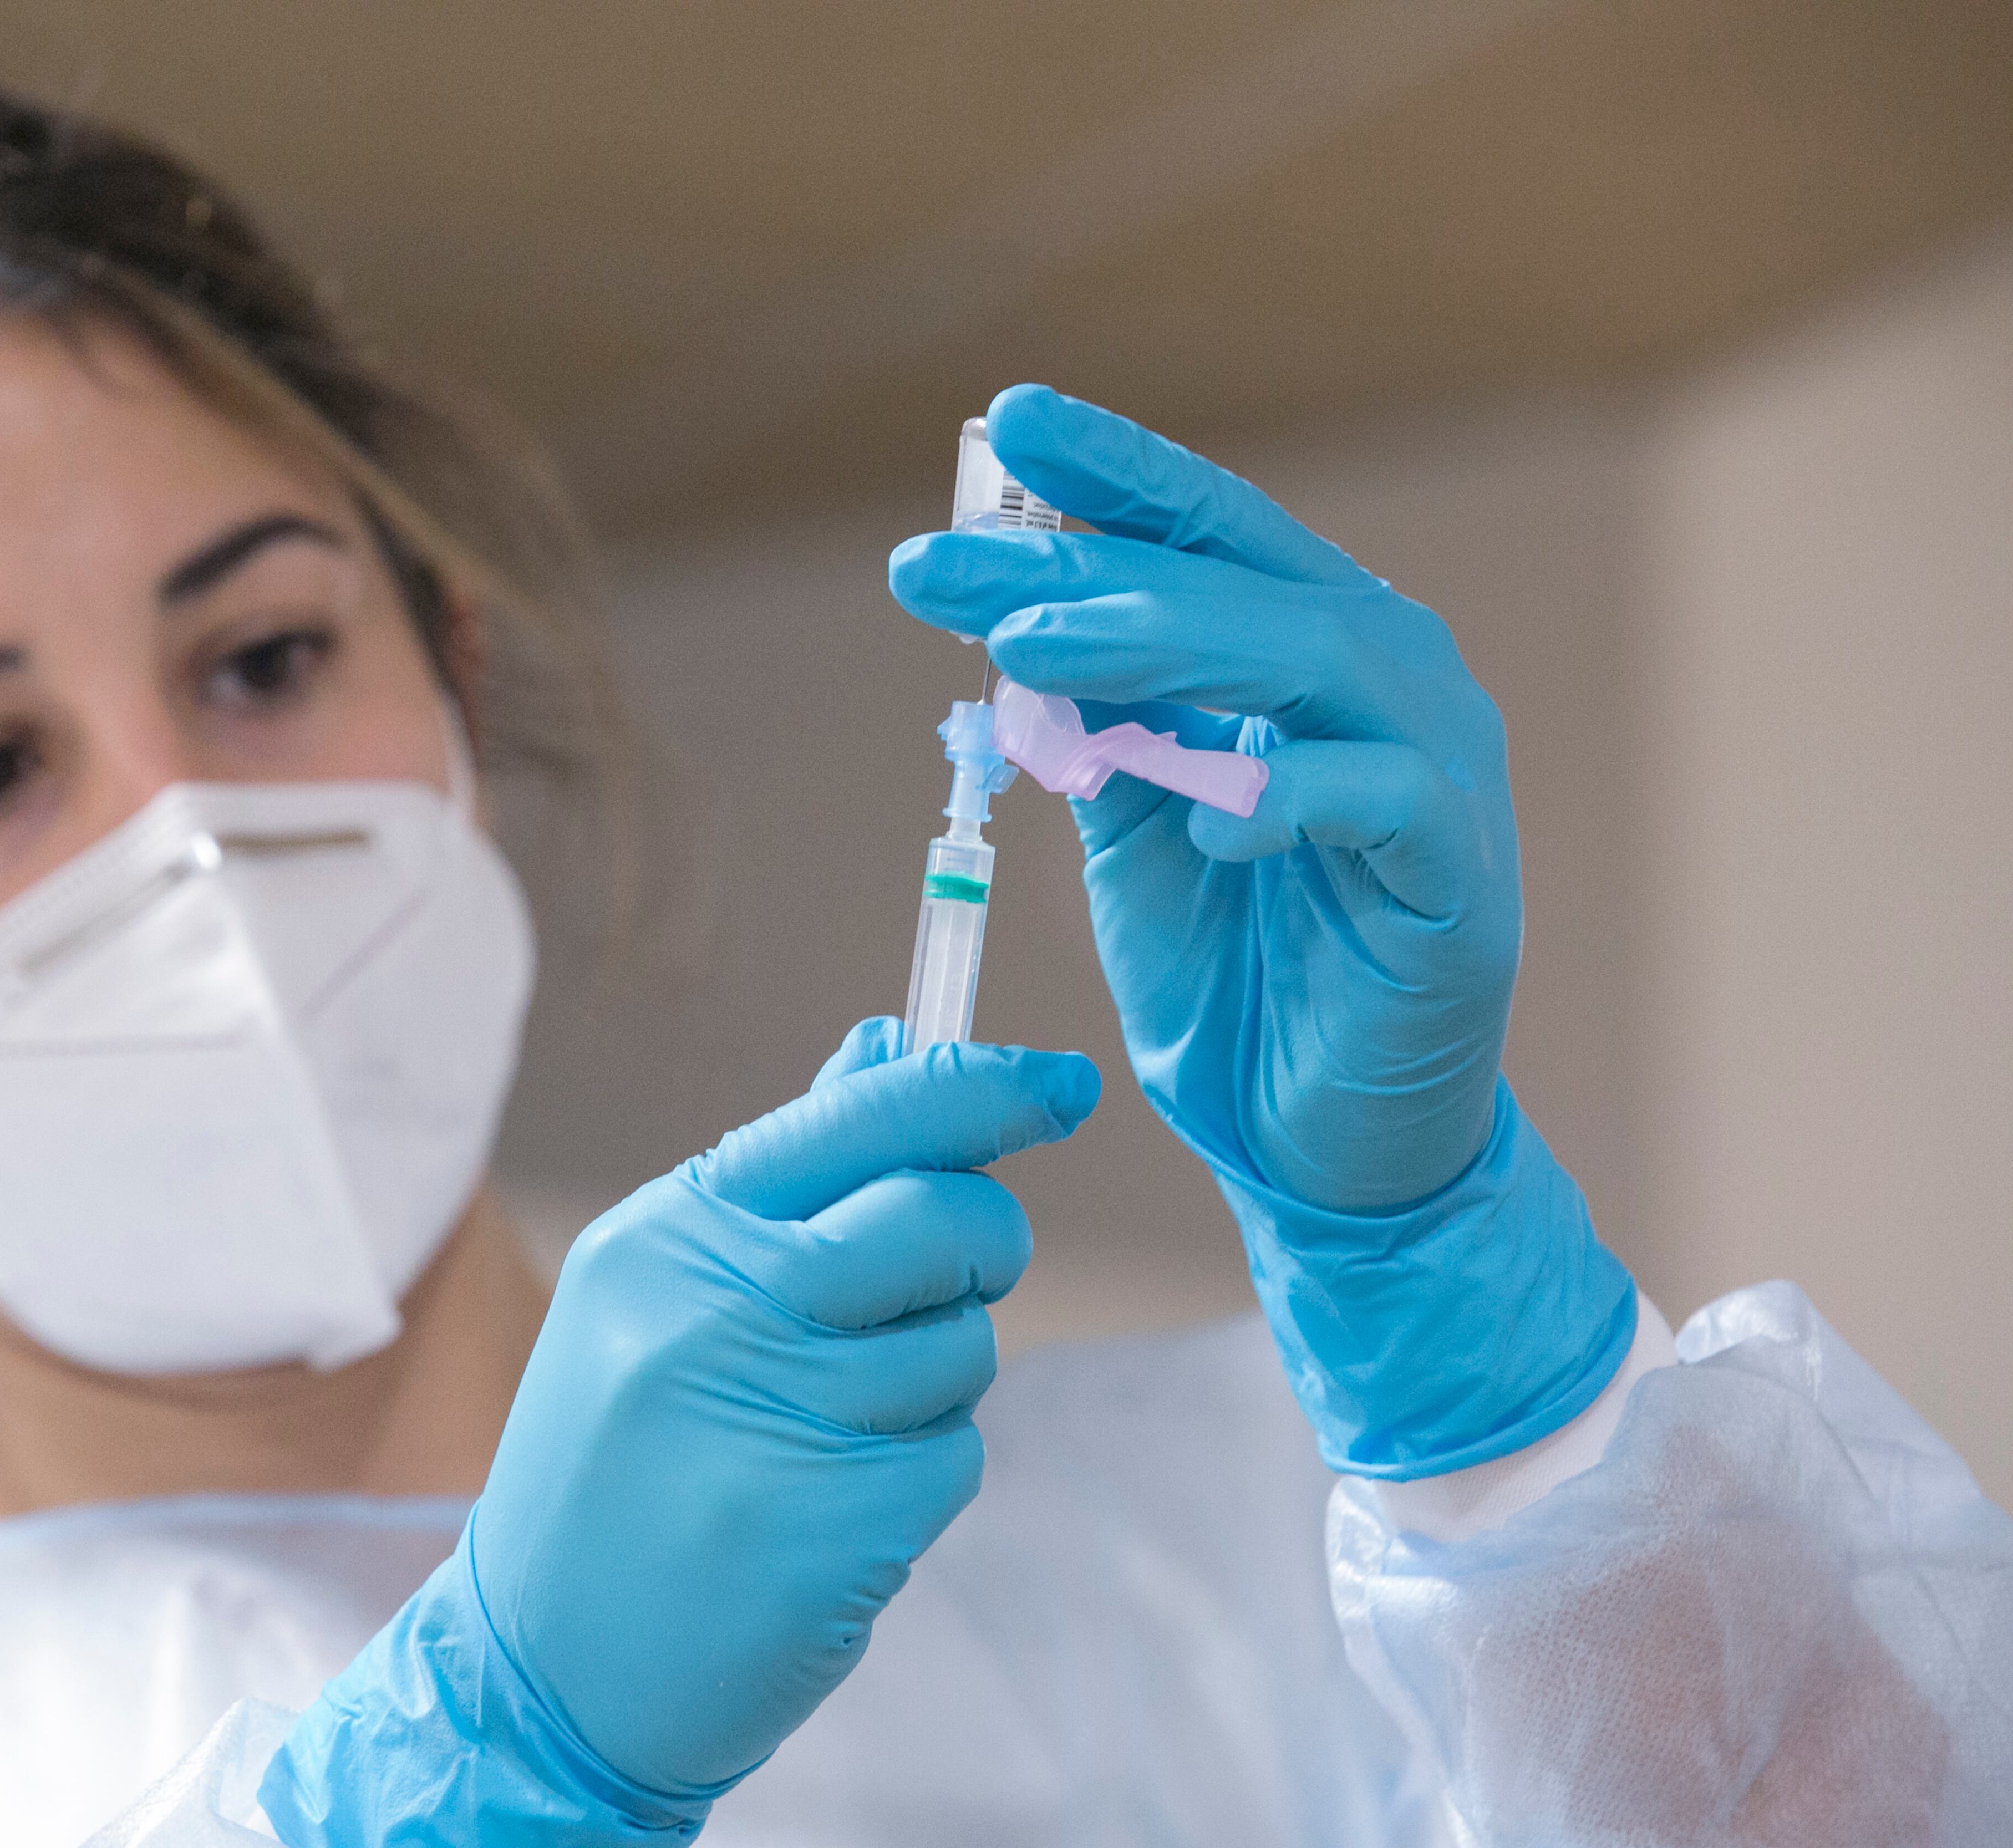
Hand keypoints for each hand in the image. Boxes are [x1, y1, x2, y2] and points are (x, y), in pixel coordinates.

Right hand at [259, 1025, 1099, 1843]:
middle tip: (949, 1277)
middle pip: (943, 1220)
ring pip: (964, 1349)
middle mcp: (721, 1307)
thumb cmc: (614, 1466)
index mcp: (670, 1235)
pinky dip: (915, 1479)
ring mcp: (784, 1416)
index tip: (1059, 1084)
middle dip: (980, 1243)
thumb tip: (893, 1046)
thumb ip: (787, 1177)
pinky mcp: (846, 1520)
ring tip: (819, 1432)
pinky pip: (954, 1456)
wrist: (545, 1671)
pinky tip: (825, 1509)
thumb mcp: (660, 1296)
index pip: (860, 1120)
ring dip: (930, 1384)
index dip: (978, 1089)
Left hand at [888, 385, 1631, 1477]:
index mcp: (1310, 650)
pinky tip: (1202, 821)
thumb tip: (1018, 633)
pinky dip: (1284, 797)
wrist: (1321, 1135)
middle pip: (1236, 578)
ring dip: (1164, 644)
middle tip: (949, 564)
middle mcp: (1387, 677)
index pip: (1207, 531)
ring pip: (1308, 657)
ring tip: (1036, 649)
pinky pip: (1380, 799)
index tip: (1005, 423)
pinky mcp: (1460, 872)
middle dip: (1084, 562)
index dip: (1112, 472)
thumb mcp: (1134, 836)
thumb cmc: (1236, 971)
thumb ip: (1098, 732)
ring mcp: (1437, 765)